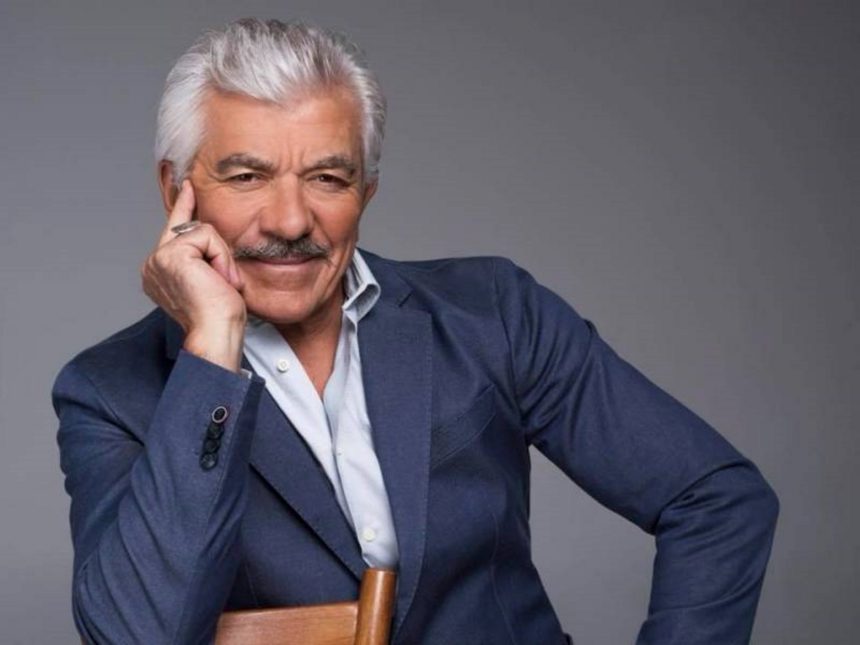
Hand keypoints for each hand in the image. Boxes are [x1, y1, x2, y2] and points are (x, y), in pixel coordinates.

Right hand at [141, 180, 245, 372]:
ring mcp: (158, 259)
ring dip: (223, 259)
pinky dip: (221, 258)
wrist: (216, 333)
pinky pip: (207, 235)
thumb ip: (205, 258)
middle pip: (192, 229)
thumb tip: (209, 234)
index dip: (183, 207)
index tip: (188, 186)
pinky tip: (219, 280)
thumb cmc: (220, 317)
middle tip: (225, 282)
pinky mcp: (171, 254)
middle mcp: (153, 265)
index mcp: (159, 272)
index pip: (173, 231)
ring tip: (222, 286)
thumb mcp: (213, 280)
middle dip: (219, 252)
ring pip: (203, 232)